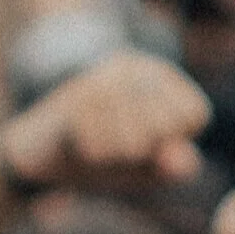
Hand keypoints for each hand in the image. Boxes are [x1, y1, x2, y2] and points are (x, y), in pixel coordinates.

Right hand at [0, 52, 209, 198]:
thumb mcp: (145, 168)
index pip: (194, 113)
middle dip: (142, 153)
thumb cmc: (103, 159)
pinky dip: (94, 157)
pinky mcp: (75, 96)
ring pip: (135, 142)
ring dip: (115, 158)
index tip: (147, 142)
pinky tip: (80, 144)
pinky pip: (102, 148)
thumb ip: (172, 166)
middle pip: (165, 127)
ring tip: (99, 145)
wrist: (40, 156)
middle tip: (117, 147)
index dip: (173, 141)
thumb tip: (185, 164)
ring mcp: (101, 77)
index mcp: (159, 75)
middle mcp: (134, 66)